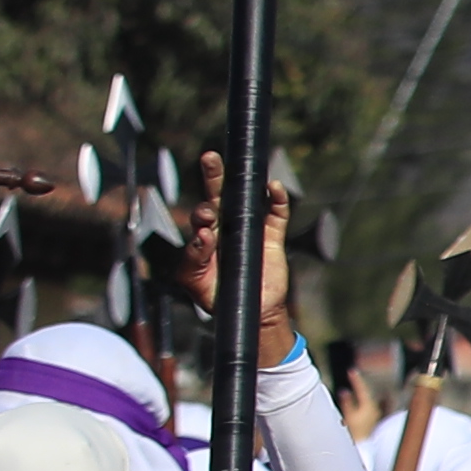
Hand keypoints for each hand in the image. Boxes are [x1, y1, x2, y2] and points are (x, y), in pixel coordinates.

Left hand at [178, 158, 299, 357]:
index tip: (206, 223)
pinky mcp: (272, 237)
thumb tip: (204, 235)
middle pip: (218, 196)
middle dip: (213, 176)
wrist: (251, 312)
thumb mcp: (195, 281)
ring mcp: (250, 230)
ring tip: (244, 171)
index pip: (201, 216)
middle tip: (209, 158)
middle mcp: (226, 227)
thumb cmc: (217, 297)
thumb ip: (193, 260)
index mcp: (205, 236)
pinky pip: (277, 215)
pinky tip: (274, 187)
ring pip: (247, 200)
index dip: (202, 214)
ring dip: (245, 183)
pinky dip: (278, 200)